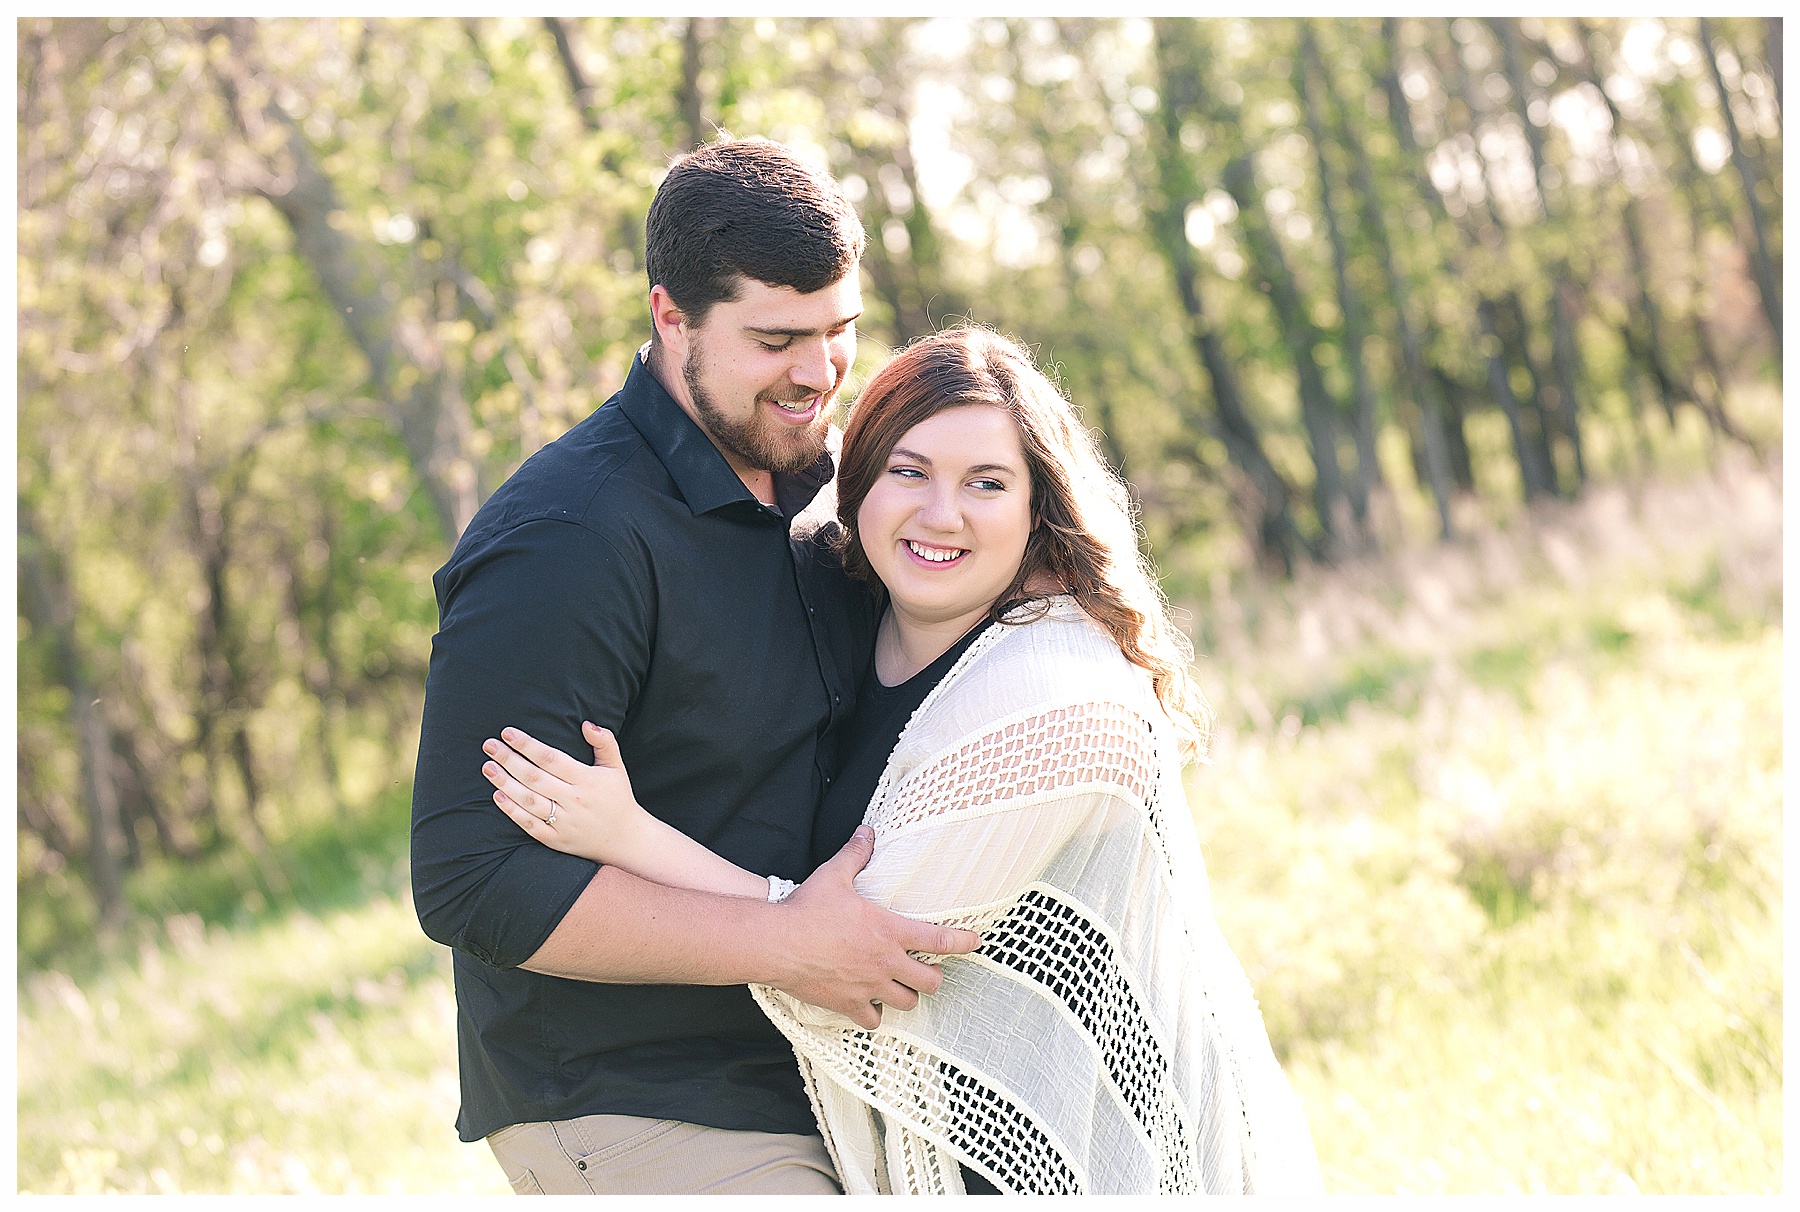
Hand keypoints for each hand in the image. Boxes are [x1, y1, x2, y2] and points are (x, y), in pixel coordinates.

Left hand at [483, 722, 640, 863]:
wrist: (624, 839)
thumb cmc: (617, 798)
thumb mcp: (616, 767)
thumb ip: (604, 742)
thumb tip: (586, 724)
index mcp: (587, 780)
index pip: (551, 758)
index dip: (527, 745)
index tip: (508, 733)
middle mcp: (573, 800)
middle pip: (534, 777)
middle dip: (509, 759)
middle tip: (489, 745)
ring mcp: (563, 821)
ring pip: (528, 800)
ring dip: (505, 783)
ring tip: (488, 767)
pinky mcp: (555, 839)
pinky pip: (529, 824)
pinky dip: (512, 811)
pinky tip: (498, 796)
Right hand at [767, 825, 981, 1029]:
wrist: (775, 943)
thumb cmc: (806, 909)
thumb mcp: (834, 875)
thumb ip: (855, 855)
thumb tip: (866, 832)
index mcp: (888, 930)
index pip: (939, 940)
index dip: (962, 943)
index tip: (975, 943)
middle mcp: (885, 962)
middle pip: (930, 981)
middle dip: (934, 976)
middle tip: (928, 970)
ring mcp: (868, 986)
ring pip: (906, 1002)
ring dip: (907, 996)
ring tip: (902, 988)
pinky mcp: (848, 1004)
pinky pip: (873, 1020)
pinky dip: (875, 1015)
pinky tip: (870, 1006)